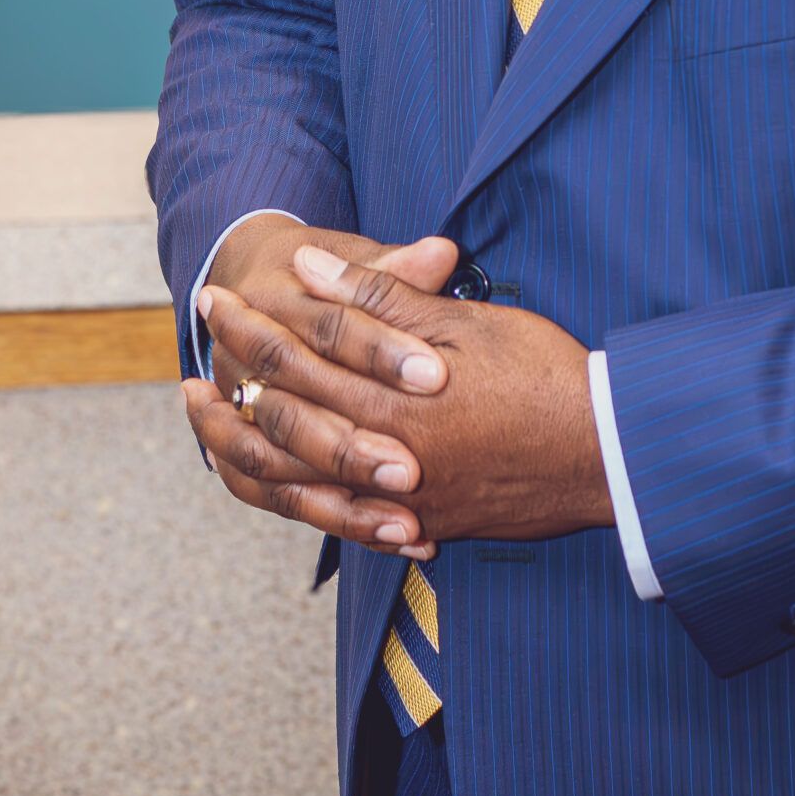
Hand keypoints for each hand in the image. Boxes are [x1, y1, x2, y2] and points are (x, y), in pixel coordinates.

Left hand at [204, 244, 614, 543]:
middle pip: (283, 424)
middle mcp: (384, 456)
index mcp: (390, 396)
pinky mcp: (424, 525)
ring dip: (249, 453)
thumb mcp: (464, 320)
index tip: (214, 300)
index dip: (251, 325)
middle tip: (187, 370)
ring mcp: (400, 501)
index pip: (296, 356)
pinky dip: (299, 502)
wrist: (607, 452)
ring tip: (210, 432)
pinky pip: (339, 522)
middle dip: (232, 391)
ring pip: (299, 484)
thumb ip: (383, 297)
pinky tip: (281, 487)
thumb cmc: (543, 372)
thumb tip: (311, 271)